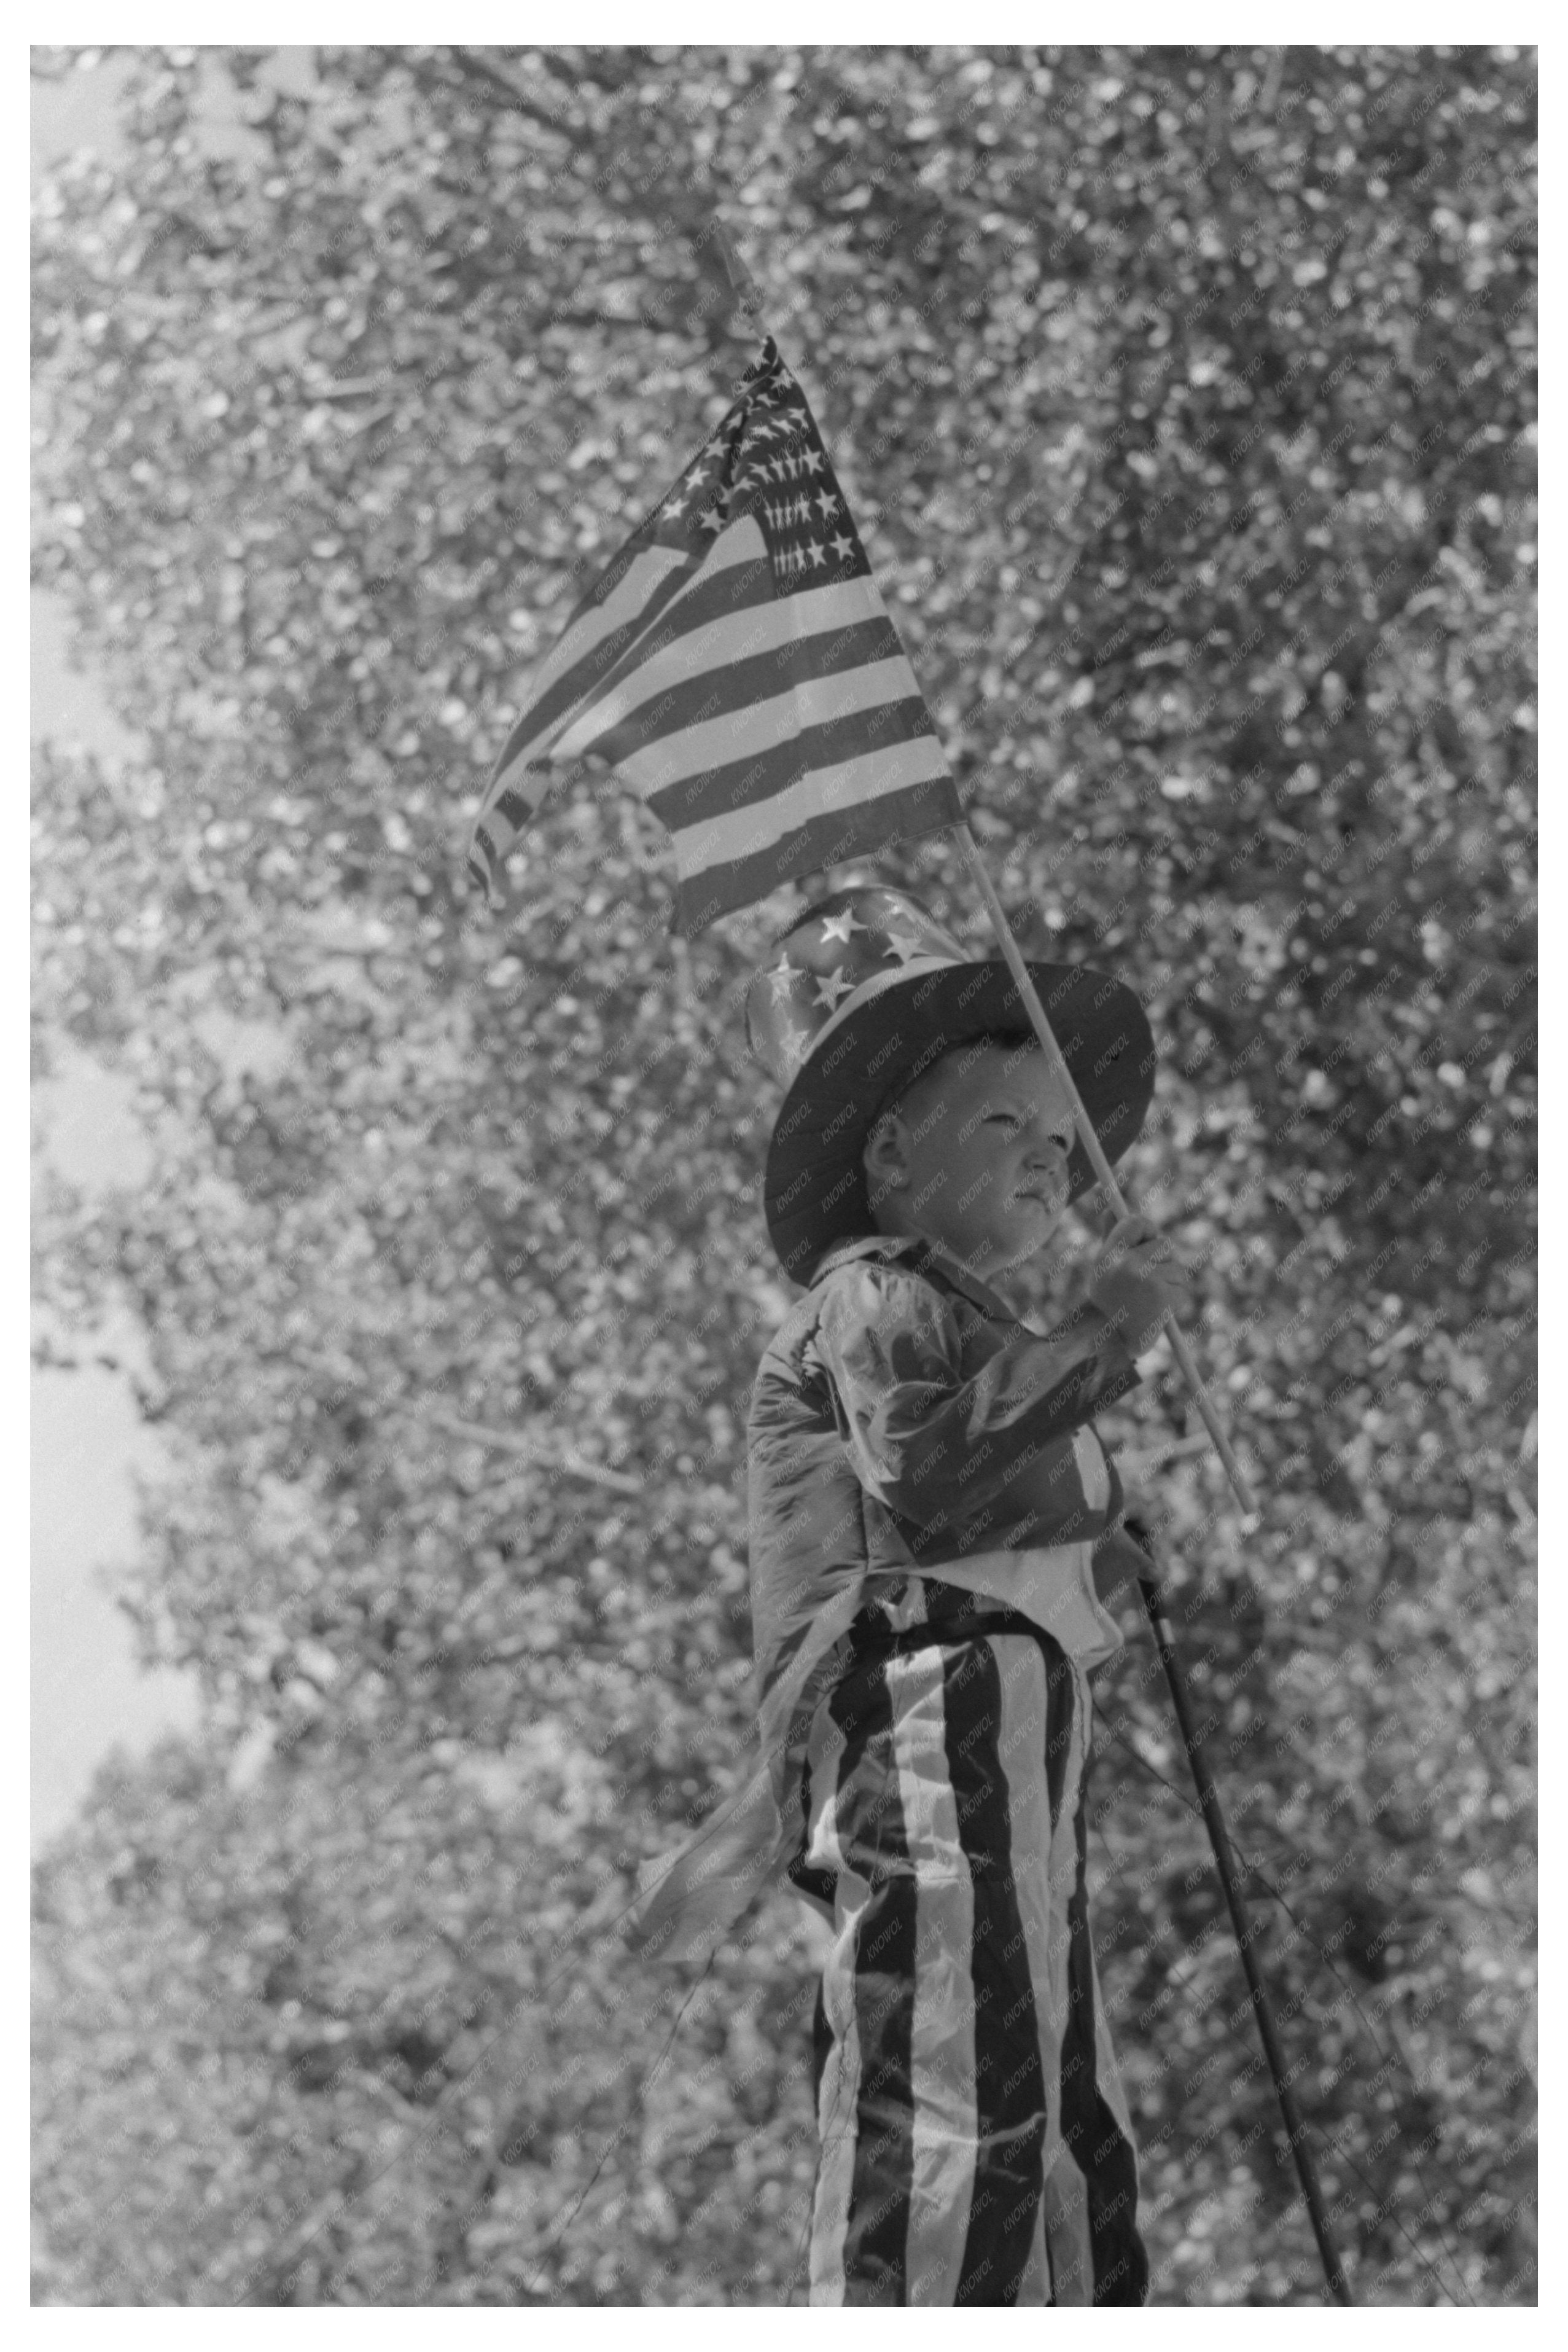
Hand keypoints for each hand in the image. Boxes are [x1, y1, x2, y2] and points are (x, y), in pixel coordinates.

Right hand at [1089, 1214, 1191, 1358]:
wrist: (1109, 1345)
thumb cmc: (1108, 1305)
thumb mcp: (1103, 1270)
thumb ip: (1111, 1239)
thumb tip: (1110, 1209)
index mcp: (1109, 1254)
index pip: (1136, 1222)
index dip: (1148, 1230)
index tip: (1148, 1242)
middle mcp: (1126, 1263)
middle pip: (1164, 1245)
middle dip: (1162, 1262)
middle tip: (1145, 1284)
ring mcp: (1145, 1279)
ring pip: (1177, 1268)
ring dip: (1170, 1284)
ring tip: (1149, 1302)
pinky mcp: (1162, 1296)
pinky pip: (1181, 1289)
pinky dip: (1175, 1302)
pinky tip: (1157, 1313)